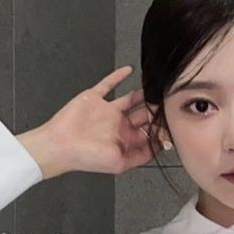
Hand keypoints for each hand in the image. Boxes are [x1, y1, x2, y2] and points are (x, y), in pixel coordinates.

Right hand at [31, 65, 167, 176]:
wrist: (60, 145)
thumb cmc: (86, 157)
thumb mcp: (119, 164)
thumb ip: (139, 156)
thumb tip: (159, 148)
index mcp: (124, 141)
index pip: (148, 133)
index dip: (160, 129)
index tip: (173, 124)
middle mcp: (118, 125)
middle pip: (143, 115)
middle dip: (156, 111)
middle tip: (169, 102)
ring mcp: (107, 111)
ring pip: (130, 99)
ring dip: (143, 94)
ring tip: (156, 88)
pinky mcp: (95, 98)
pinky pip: (108, 84)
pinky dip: (118, 76)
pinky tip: (129, 70)